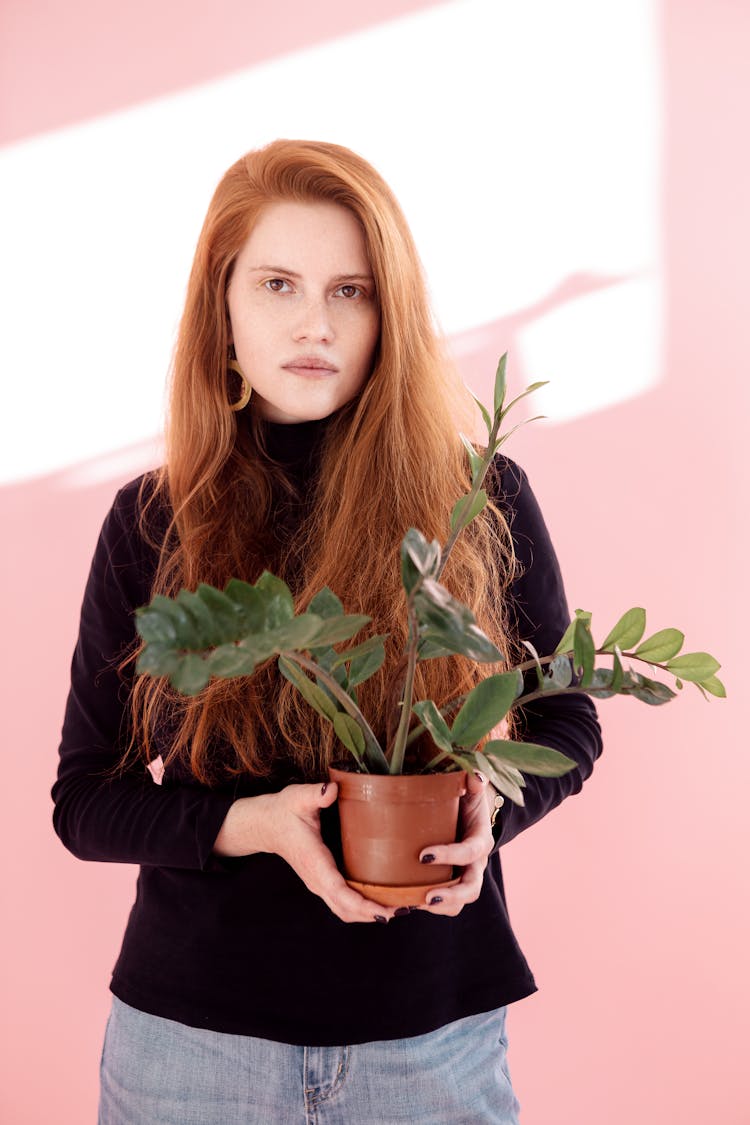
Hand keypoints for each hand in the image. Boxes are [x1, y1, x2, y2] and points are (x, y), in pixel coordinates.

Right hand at [213, 781, 396, 924]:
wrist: (266, 824)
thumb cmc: (284, 811)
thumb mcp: (298, 797)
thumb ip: (315, 794)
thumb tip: (331, 789)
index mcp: (314, 862)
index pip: (340, 892)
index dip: (363, 905)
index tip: (385, 912)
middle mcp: (316, 879)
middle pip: (346, 909)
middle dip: (374, 914)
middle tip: (404, 910)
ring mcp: (318, 883)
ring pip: (344, 910)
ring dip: (369, 914)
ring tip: (397, 909)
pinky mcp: (322, 881)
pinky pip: (342, 902)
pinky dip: (361, 908)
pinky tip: (380, 900)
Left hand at [417, 770, 494, 916]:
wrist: (466, 813)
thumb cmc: (465, 799)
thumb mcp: (470, 787)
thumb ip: (474, 780)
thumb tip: (476, 777)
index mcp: (480, 839)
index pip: (471, 852)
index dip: (450, 855)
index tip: (423, 855)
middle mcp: (476, 863)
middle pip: (472, 888)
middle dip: (451, 896)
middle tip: (426, 896)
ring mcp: (464, 876)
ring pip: (460, 902)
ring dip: (439, 906)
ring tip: (414, 904)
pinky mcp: (450, 882)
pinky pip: (445, 903)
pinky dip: (428, 905)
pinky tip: (406, 902)